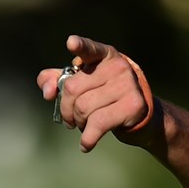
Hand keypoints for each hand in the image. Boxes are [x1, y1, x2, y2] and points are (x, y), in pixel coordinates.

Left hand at [35, 35, 157, 152]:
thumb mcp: (82, 85)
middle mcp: (117, 66)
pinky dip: (87, 138)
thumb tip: (48, 92)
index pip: (89, 49)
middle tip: (71, 119)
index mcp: (103, 55)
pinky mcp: (132, 105)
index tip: (71, 43)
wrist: (141, 116)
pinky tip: (86, 145)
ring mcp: (127, 84)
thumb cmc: (105, 97)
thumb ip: (57, 81)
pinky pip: (97, 124)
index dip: (80, 46)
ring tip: (85, 126)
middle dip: (66, 110)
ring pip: (83, 108)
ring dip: (78, 124)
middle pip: (73, 89)